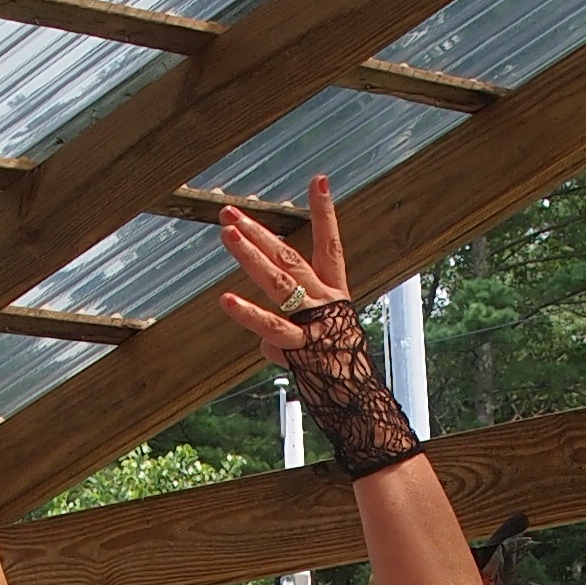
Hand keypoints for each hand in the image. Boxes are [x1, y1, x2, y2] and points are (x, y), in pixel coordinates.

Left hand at [215, 176, 347, 361]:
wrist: (358, 406)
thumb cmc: (339, 372)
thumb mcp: (319, 344)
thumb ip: (287, 337)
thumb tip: (264, 345)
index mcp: (335, 295)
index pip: (331, 245)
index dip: (326, 212)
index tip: (319, 179)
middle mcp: (325, 303)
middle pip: (290, 259)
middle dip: (259, 233)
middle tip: (230, 212)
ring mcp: (313, 324)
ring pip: (278, 283)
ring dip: (250, 256)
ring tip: (227, 234)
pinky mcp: (301, 349)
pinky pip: (270, 328)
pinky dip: (249, 315)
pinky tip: (227, 299)